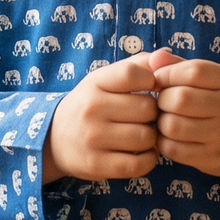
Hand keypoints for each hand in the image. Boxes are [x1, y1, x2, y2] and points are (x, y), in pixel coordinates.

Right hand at [43, 54, 160, 182]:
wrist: (52, 139)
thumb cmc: (90, 104)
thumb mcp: (104, 79)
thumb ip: (137, 65)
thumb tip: (167, 55)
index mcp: (94, 83)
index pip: (133, 74)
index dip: (151, 81)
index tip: (150, 89)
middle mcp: (92, 109)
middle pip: (147, 108)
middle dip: (153, 113)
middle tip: (147, 117)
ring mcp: (93, 138)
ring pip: (146, 137)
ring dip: (152, 138)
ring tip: (143, 134)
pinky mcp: (97, 165)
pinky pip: (140, 164)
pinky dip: (149, 159)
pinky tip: (143, 152)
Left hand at [153, 54, 219, 179]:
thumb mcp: (210, 79)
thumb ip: (180, 66)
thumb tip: (154, 58)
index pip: (193, 71)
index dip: (168, 74)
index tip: (160, 81)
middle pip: (180, 99)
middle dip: (162, 100)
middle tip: (163, 104)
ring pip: (173, 126)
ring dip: (161, 122)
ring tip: (166, 120)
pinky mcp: (212, 158)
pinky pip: (173, 149)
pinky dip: (163, 142)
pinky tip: (170, 137)